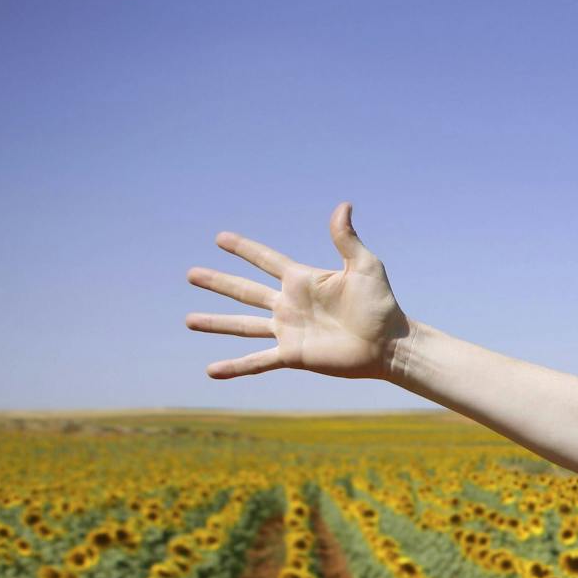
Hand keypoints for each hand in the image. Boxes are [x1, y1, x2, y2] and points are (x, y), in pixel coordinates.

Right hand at [184, 201, 409, 379]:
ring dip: (216, 323)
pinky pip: (257, 361)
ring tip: (188, 320)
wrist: (389, 344)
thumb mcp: (365, 266)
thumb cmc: (381, 304)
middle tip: (191, 274)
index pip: (265, 260)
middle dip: (218, 282)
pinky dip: (235, 367)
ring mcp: (289, 330)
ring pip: (243, 325)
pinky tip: (211, 372)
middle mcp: (290, 305)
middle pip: (245, 291)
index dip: (244, 249)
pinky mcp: (293, 355)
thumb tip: (343, 206)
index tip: (220, 238)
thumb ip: (347, 239)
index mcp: (302, 281)